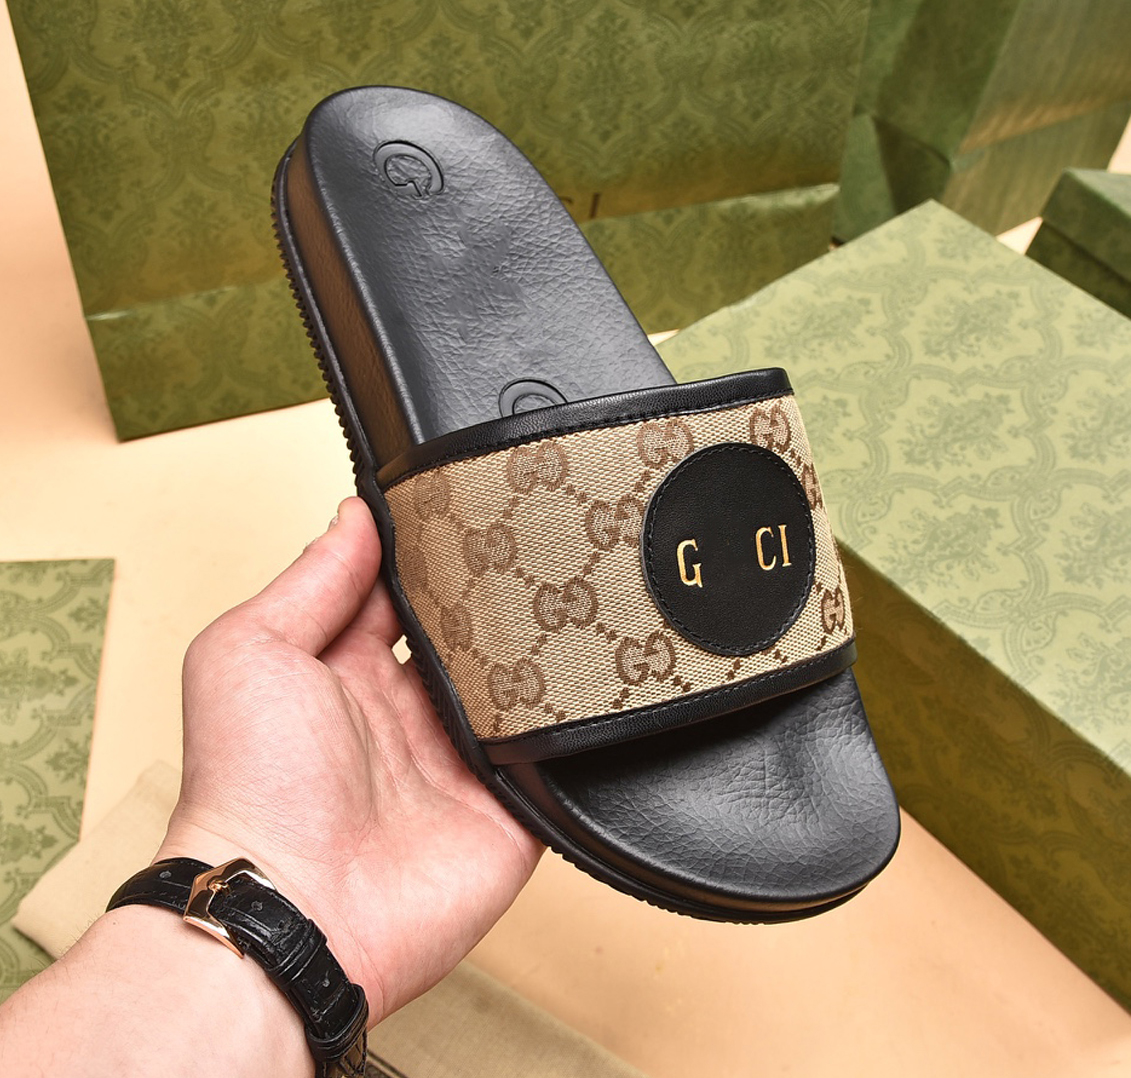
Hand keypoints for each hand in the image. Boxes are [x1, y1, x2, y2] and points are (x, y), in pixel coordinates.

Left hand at [157, 496, 542, 1023]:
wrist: (297, 910)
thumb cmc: (251, 784)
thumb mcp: (251, 649)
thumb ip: (314, 579)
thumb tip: (357, 514)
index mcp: (348, 669)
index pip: (405, 591)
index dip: (435, 551)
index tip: (471, 502)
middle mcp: (408, 711)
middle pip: (472, 633)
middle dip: (501, 593)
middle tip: (541, 537)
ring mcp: (462, 759)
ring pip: (521, 684)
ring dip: (543, 649)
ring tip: (580, 588)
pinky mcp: (511, 806)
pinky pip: (556, 751)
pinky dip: (574, 719)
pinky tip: (597, 671)